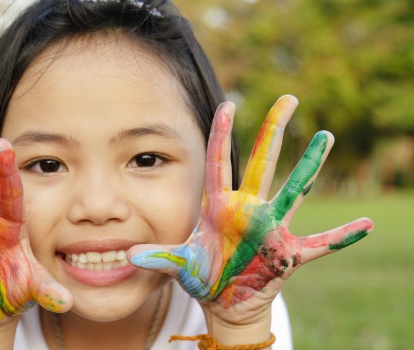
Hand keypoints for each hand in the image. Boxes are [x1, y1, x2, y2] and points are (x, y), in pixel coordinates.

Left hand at [129, 95, 372, 323]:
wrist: (224, 299)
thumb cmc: (202, 275)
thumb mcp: (179, 263)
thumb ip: (158, 257)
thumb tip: (130, 256)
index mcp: (219, 206)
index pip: (219, 161)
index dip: (222, 133)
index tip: (228, 103)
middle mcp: (248, 209)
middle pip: (262, 162)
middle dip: (274, 131)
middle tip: (288, 98)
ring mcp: (271, 228)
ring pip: (294, 190)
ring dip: (310, 165)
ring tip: (325, 137)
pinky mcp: (288, 254)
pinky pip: (321, 244)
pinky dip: (343, 237)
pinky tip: (366, 225)